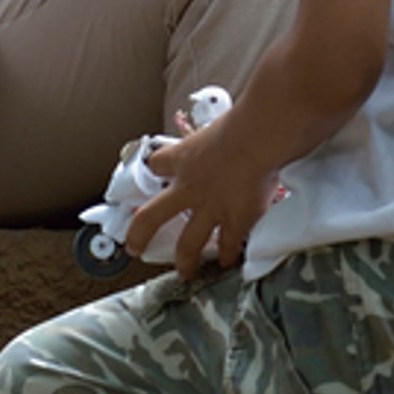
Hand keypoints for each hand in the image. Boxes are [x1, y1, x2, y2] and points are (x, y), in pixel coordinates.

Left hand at [126, 108, 278, 282]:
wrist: (258, 137)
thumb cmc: (245, 121)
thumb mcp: (222, 124)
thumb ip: (224, 134)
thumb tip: (243, 126)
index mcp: (183, 158)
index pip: (157, 164)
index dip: (156, 169)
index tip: (157, 174)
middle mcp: (188, 187)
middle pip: (151, 217)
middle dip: (140, 235)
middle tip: (135, 247)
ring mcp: (209, 209)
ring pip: (188, 245)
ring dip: (185, 261)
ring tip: (186, 272)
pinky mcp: (234, 222)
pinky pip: (227, 245)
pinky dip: (228, 254)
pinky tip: (228, 261)